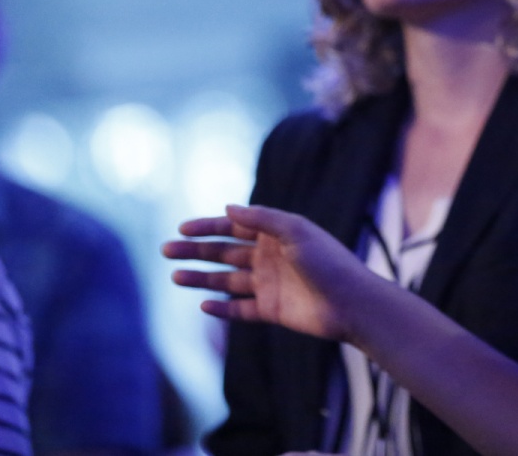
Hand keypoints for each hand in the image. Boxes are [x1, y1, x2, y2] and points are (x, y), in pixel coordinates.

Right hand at [163, 204, 365, 341]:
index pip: (235, 227)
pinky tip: (203, 305)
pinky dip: (222, 308)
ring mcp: (270, 284)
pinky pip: (240, 309)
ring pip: (227, 280)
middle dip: (196, 251)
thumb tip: (228, 208)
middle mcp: (270, 258)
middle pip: (225, 252)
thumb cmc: (328, 262)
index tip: (181, 229)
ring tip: (175, 277)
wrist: (352, 303)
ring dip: (201, 278)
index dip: (208, 227)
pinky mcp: (272, 310)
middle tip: (165, 251)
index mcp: (277, 235)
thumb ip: (262, 219)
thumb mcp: (296, 232)